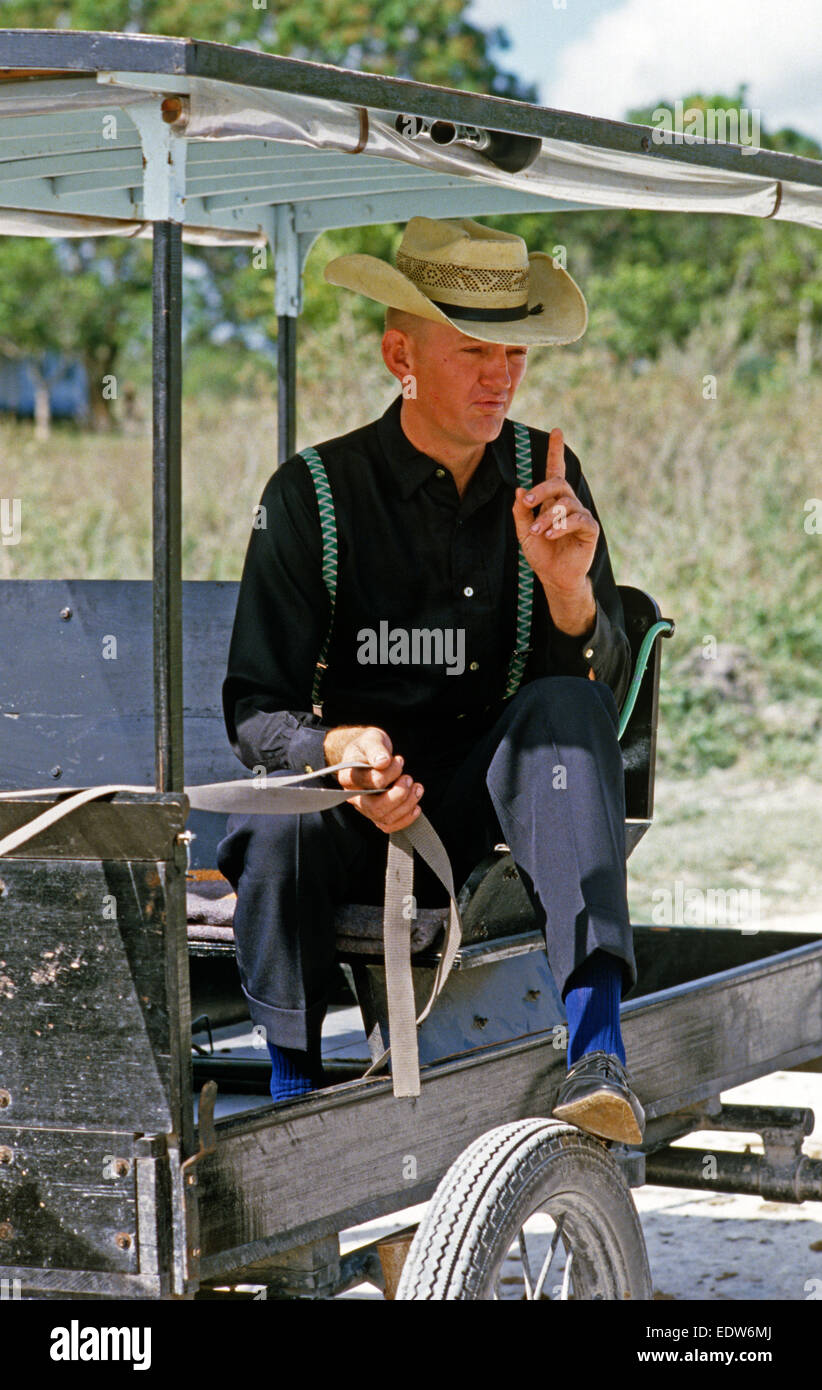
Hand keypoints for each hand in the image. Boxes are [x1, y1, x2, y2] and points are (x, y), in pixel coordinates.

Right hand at [335, 726, 423, 833]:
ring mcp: (365, 808)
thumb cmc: (369, 747)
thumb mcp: (372, 740)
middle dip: (399, 795)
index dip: (389, 774)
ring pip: (384, 818)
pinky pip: (389, 826)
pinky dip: (406, 819)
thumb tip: (382, 762)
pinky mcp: (376, 814)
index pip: (369, 782)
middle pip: (375, 807)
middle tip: (409, 778)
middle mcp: (354, 796)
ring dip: (407, 804)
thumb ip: (376, 749)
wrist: (369, 754)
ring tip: (417, 787)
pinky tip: (416, 806)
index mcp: (348, 777)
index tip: (398, 761)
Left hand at [512, 428, 598, 592]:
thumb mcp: (524, 532)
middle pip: (558, 483)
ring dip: (547, 517)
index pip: (555, 471)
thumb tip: (519, 489)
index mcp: (552, 500)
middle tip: (527, 503)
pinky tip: (550, 535)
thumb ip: (521, 512)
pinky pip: (577, 519)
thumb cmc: (541, 553)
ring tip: (537, 532)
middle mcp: (568, 503)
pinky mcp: (590, 528)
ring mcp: (580, 514)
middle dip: (541, 490)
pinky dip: (561, 526)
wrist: (555, 577)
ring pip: (564, 504)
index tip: (556, 431)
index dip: (555, 452)